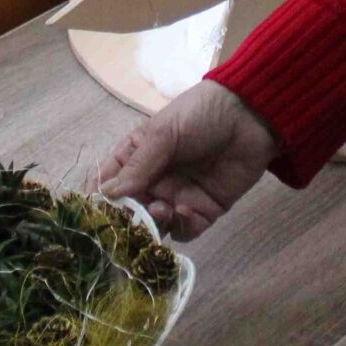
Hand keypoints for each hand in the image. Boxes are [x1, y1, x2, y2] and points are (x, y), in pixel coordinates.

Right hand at [91, 81, 280, 240]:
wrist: (250, 116)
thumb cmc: (200, 114)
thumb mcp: (163, 132)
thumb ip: (138, 165)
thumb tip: (107, 194)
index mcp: (136, 157)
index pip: (108, 183)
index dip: (99, 199)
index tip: (94, 213)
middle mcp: (153, 181)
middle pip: (129, 211)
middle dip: (126, 219)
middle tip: (129, 219)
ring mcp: (178, 198)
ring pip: (155, 225)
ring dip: (153, 224)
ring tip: (160, 208)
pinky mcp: (204, 212)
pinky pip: (185, 231)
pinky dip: (180, 226)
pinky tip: (183, 210)